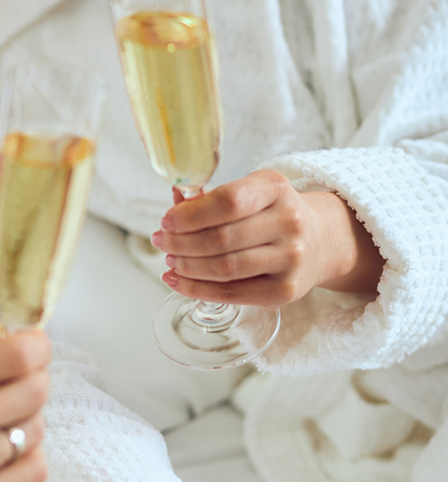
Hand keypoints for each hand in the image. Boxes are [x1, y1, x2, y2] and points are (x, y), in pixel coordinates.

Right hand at [0, 330, 49, 481]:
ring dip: (23, 424)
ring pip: (36, 429)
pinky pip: (34, 470)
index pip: (20, 353)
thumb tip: (5, 335)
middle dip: (32, 382)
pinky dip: (26, 459)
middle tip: (15, 388)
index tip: (34, 349)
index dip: (37, 347)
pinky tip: (1, 457)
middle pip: (36, 389)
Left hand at [151, 171, 383, 305]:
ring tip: (170, 261)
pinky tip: (178, 282)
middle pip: (221, 239)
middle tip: (161, 242)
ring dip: (187, 267)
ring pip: (225, 268)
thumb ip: (211, 199)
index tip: (166, 221)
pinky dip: (197, 289)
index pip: (227, 202)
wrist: (321, 242)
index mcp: (276, 189)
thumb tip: (174, 203)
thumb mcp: (250, 193)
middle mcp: (289, 222)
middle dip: (180, 243)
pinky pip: (232, 293)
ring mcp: (290, 259)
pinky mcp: (285, 291)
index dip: (190, 215)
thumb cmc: (272, 215)